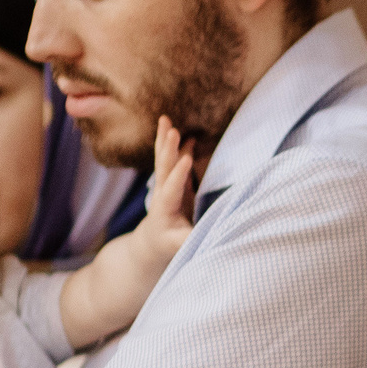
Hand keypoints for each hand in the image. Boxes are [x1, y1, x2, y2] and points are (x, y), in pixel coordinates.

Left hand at [145, 115, 197, 237]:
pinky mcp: (172, 182)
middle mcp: (163, 193)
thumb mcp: (180, 247)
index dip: (179, 174)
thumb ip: (192, 240)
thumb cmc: (168, 245)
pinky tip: (182, 132)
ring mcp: (165, 185)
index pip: (172, 188)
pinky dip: (175, 146)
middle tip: (172, 131)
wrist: (152, 242)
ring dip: (165, 140)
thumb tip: (214, 235)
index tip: (186, 159)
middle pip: (164, 168)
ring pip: (164, 159)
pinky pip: (172, 160)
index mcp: (166, 208)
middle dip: (168, 149)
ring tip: (165, 120)